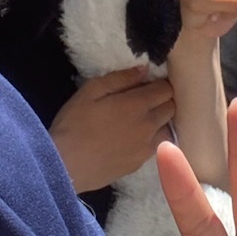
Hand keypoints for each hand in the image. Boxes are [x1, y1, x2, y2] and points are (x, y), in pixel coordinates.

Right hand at [50, 67, 174, 191]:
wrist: (65, 165)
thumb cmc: (74, 123)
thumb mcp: (90, 91)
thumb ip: (120, 78)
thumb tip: (144, 70)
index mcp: (137, 105)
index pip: (166, 90)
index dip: (159, 84)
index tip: (147, 84)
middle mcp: (148, 126)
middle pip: (171, 108)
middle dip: (163, 100)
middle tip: (146, 99)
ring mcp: (146, 148)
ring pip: (168, 130)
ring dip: (161, 121)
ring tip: (144, 120)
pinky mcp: (139, 164)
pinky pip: (156, 148)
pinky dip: (152, 139)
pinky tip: (135, 139)